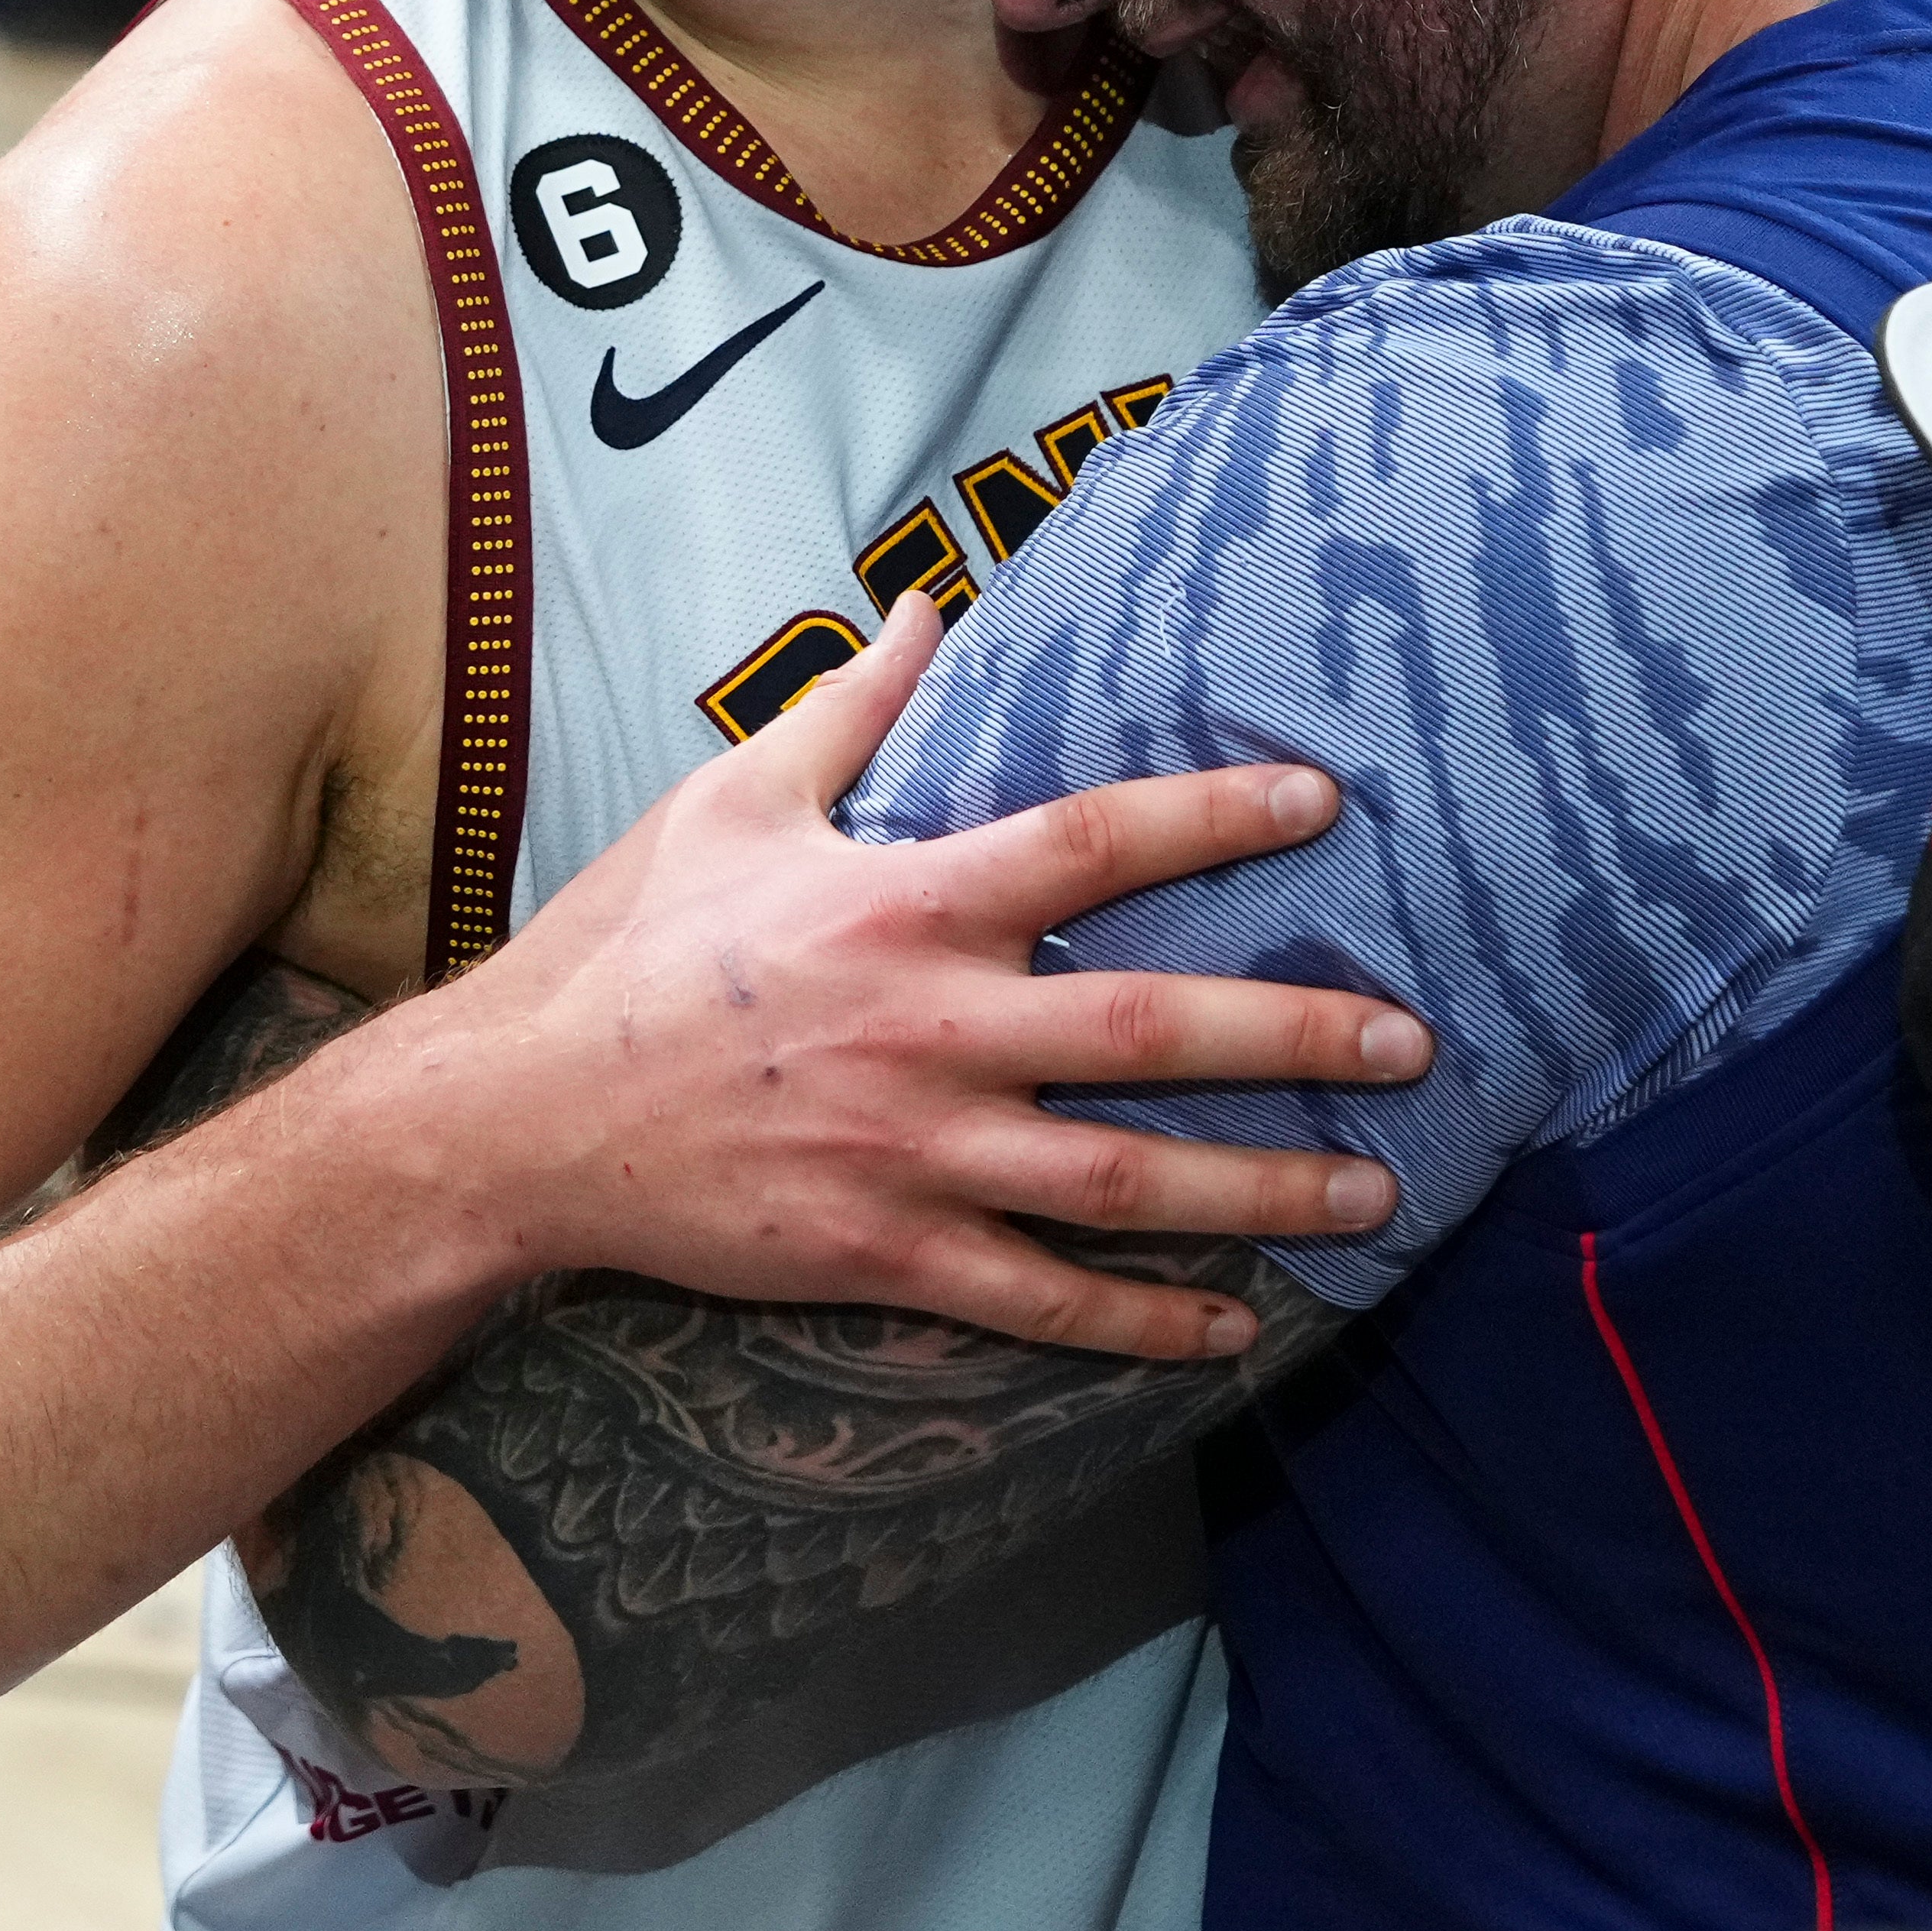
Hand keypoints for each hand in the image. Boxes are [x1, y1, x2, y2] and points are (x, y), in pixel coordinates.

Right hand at [404, 599, 1431, 1360]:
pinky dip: (1143, 1319)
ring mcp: (912, 1154)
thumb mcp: (731, 800)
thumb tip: (934, 605)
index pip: (1093, 846)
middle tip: (1412, 1043)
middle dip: (1294, 1036)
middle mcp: (927, 1029)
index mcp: (900, 903)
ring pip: (1121, 1181)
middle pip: (1148, 1030)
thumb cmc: (626, 946)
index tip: (1323, 806)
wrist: (519, 1117)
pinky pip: (1041, 1299)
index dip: (1215, 821)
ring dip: (1257, 1190)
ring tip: (1371, 1188)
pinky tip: (1233, 1325)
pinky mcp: (884, 1255)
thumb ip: (852, 710)